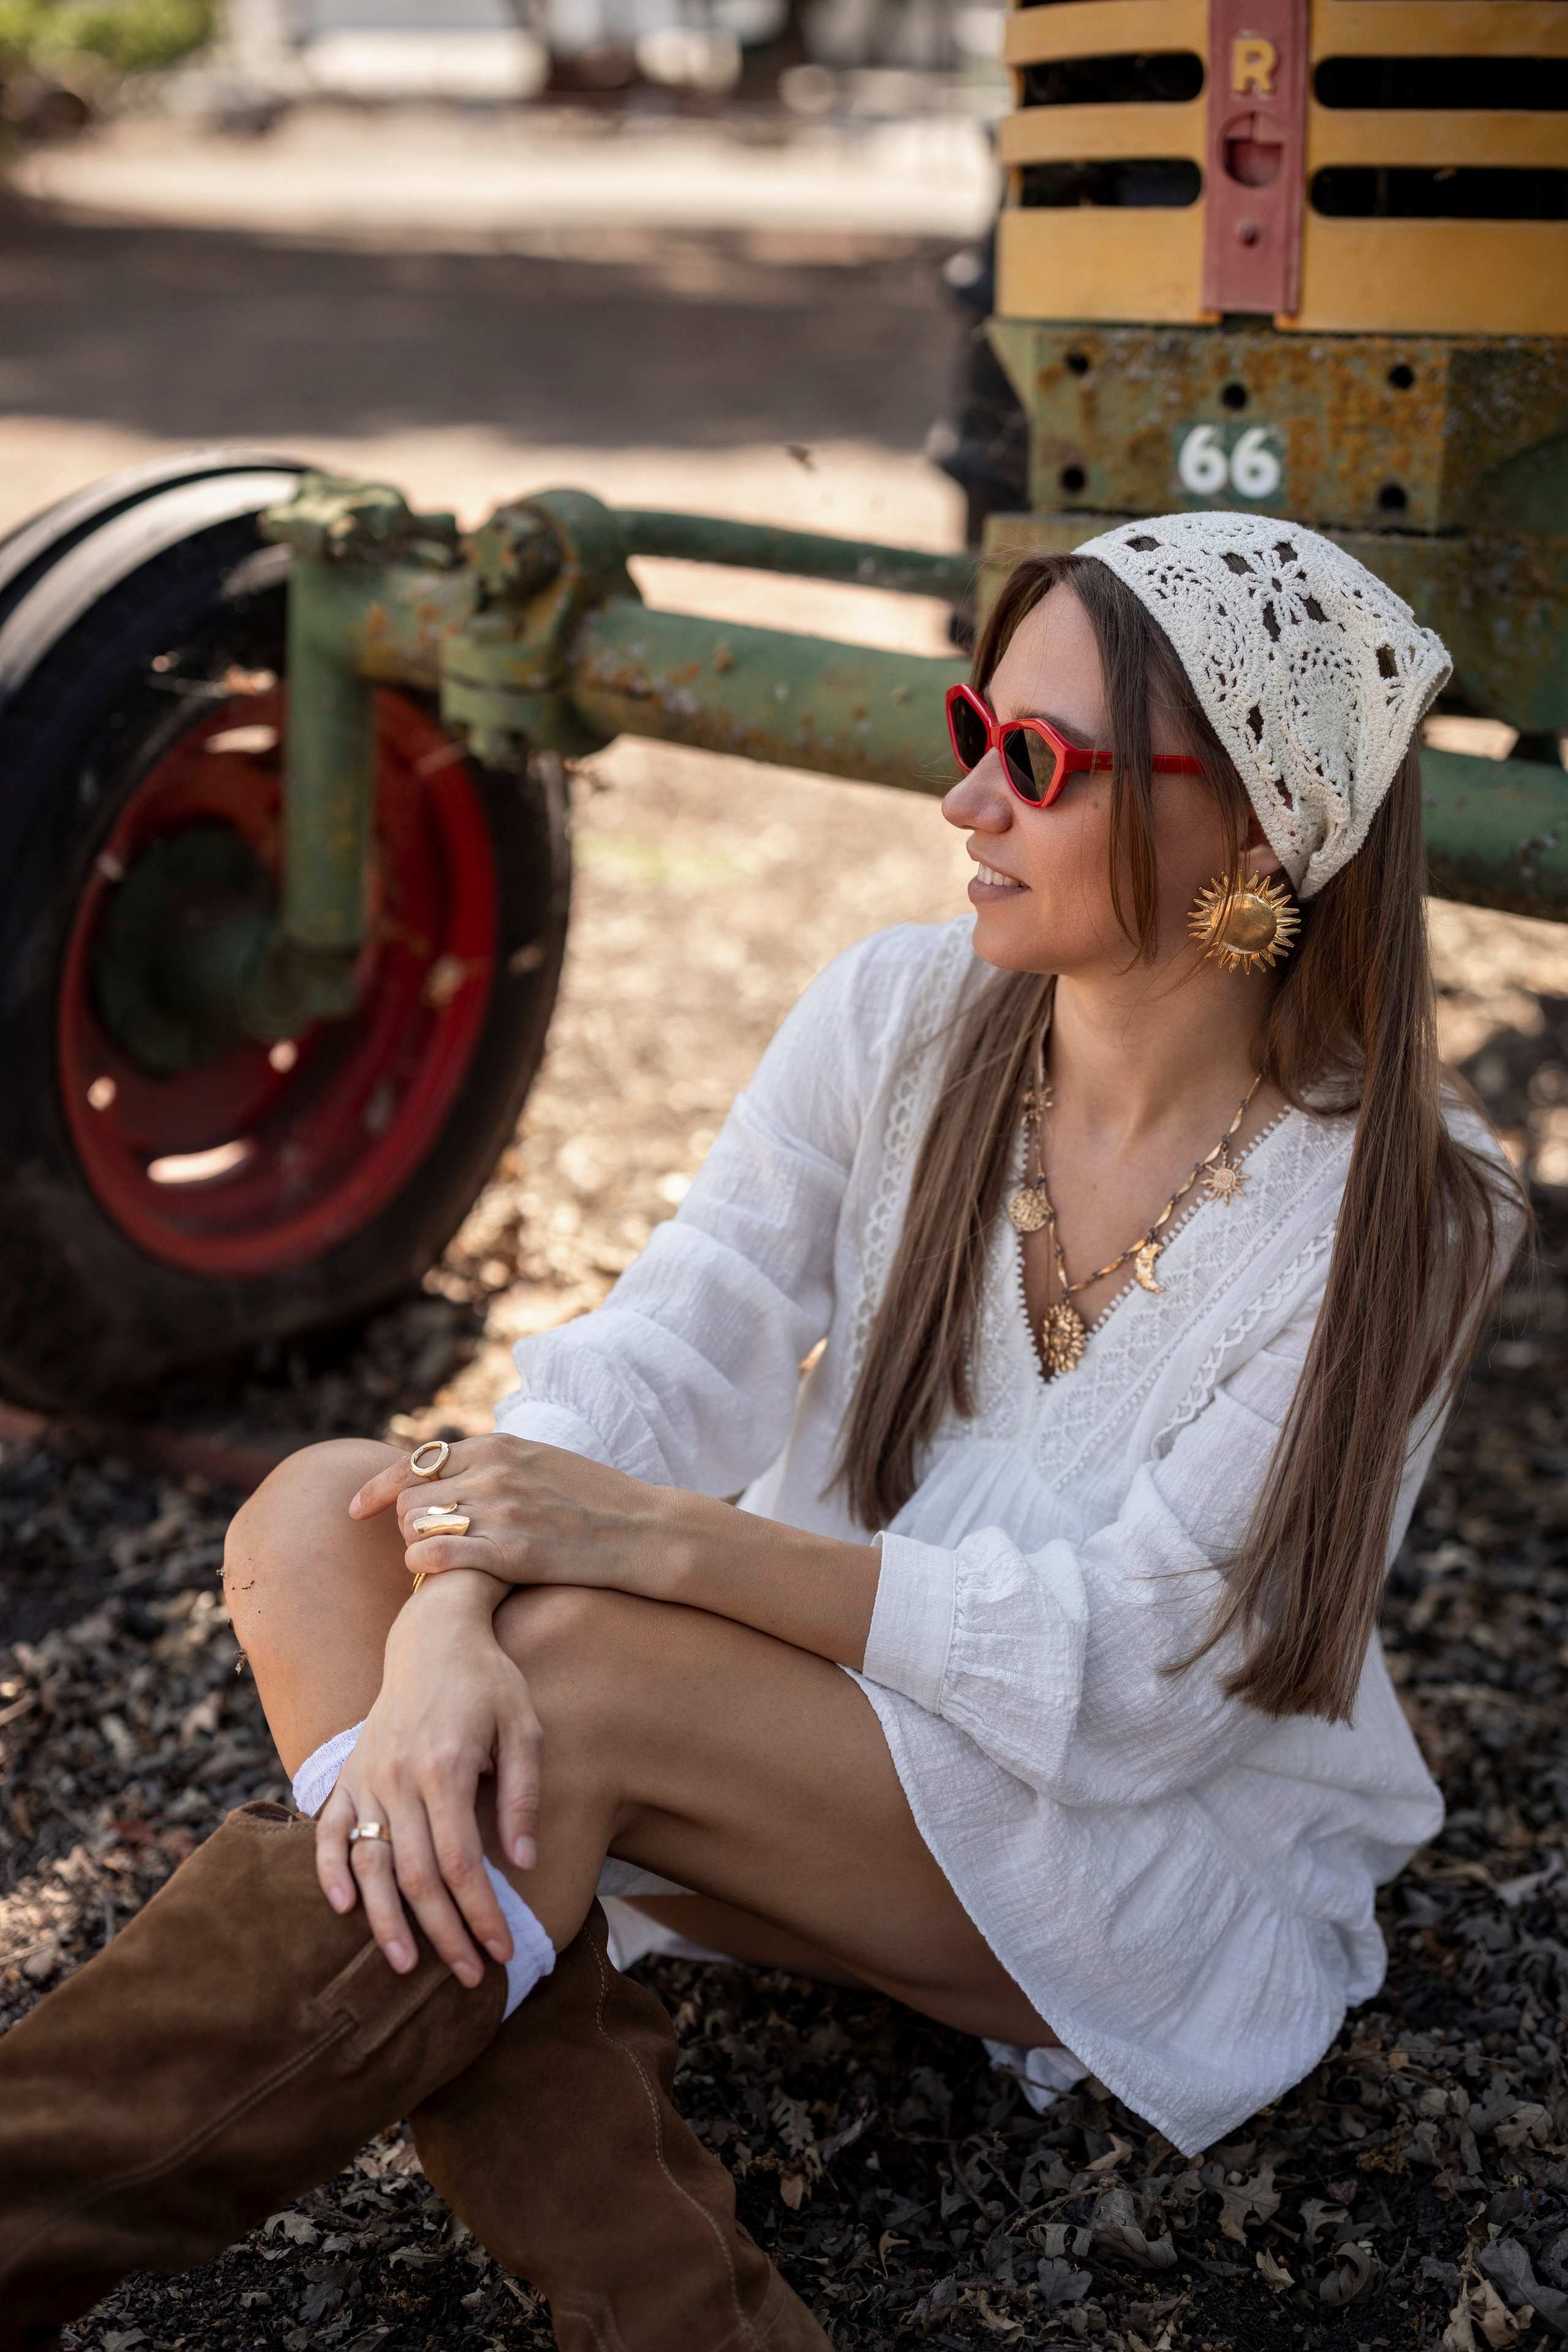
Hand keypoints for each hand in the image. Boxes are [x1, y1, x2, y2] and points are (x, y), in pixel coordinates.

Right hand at [315, 1572, 540, 1981]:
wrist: (433, 1632)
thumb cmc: (489, 1680)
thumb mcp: (524, 1726)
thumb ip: (523, 1796)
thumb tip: (527, 1863)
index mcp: (444, 1768)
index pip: (460, 1863)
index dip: (481, 1913)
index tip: (504, 1950)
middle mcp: (398, 1777)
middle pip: (415, 1876)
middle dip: (445, 1934)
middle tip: (472, 1978)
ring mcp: (367, 1776)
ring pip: (369, 1864)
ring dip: (385, 1921)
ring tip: (407, 1968)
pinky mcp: (349, 1771)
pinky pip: (328, 1830)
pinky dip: (329, 1871)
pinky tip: (343, 1908)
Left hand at [350, 1434, 680, 1597]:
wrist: (643, 1529)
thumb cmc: (595, 1500)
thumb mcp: (540, 1460)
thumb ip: (494, 1463)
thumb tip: (451, 1472)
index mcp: (498, 1446)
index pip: (415, 1461)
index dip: (378, 1486)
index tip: (357, 1508)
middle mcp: (492, 1473)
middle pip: (410, 1498)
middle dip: (407, 1524)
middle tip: (423, 1546)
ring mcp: (500, 1511)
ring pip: (418, 1528)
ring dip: (416, 1547)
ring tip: (436, 1563)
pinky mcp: (510, 1552)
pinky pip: (436, 1558)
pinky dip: (422, 1568)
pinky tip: (430, 1577)